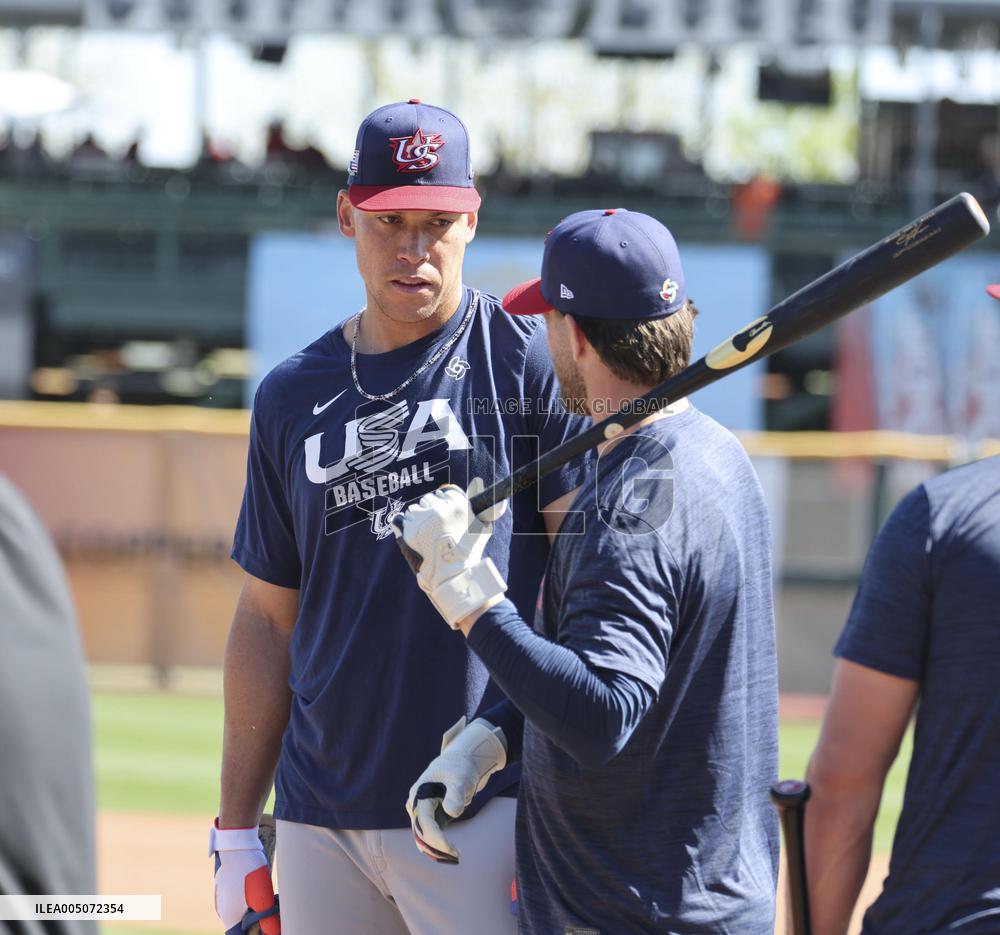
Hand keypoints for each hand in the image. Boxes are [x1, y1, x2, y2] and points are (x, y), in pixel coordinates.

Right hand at [209, 821, 279, 934]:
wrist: (236, 842)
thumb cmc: (249, 869)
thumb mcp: (263, 896)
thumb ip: (267, 920)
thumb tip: (273, 933)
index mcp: (229, 916)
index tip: (268, 928)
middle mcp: (222, 909)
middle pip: (240, 926)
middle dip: (257, 923)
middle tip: (273, 913)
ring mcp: (223, 897)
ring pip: (241, 912)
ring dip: (255, 910)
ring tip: (271, 899)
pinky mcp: (226, 887)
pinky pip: (239, 900)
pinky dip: (250, 900)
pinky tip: (262, 888)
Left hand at [393, 478, 507, 627]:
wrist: (454, 574)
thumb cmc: (470, 552)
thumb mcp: (484, 528)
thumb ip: (488, 510)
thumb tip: (494, 496)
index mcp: (459, 504)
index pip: (445, 494)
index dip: (445, 506)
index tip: (446, 518)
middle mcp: (441, 508)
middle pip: (430, 499)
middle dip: (431, 511)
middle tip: (436, 528)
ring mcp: (425, 518)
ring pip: (416, 508)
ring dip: (419, 518)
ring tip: (427, 534)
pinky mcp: (412, 528)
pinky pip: (404, 519)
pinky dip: (408, 527)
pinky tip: (418, 537)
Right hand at [406, 716, 506, 863]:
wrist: (457, 763)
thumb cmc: (459, 769)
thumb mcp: (460, 778)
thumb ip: (456, 794)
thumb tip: (452, 812)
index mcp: (419, 794)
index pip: (424, 822)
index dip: (435, 838)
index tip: (451, 849)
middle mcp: (415, 804)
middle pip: (420, 833)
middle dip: (436, 848)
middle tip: (457, 857)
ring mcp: (419, 812)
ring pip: (422, 837)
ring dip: (436, 850)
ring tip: (456, 857)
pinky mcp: (427, 817)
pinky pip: (429, 835)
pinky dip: (438, 845)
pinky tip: (452, 852)